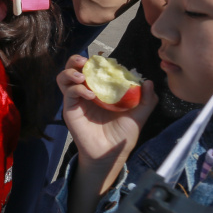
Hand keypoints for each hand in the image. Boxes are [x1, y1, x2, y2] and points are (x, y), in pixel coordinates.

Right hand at [58, 54, 156, 168]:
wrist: (111, 153)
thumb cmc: (122, 135)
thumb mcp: (139, 115)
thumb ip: (146, 99)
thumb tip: (149, 81)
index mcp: (100, 90)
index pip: (93, 69)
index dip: (95, 61)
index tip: (104, 58)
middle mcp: (85, 92)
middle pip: (72, 68)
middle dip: (76, 60)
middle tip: (86, 62)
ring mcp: (76, 100)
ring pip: (63, 78)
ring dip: (70, 72)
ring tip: (82, 76)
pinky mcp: (70, 109)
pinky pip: (68, 93)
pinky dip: (77, 89)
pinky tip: (90, 94)